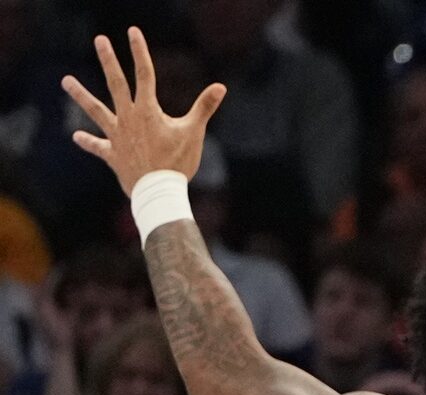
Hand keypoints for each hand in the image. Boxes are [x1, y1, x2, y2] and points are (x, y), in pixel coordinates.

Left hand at [61, 28, 224, 194]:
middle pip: (116, 83)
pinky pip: (97, 146)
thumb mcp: (193, 132)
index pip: (144, 74)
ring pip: (95, 110)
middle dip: (108, 60)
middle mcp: (128, 118)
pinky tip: (77, 136)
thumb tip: (221, 87)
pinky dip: (88, 141)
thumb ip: (204, 107)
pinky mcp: (112, 154)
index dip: (139, 52)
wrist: (158, 191)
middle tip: (100, 40)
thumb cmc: (178, 162)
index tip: (132, 33)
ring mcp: (117, 135)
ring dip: (80, 94)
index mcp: (147, 110)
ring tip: (65, 80)